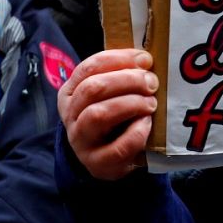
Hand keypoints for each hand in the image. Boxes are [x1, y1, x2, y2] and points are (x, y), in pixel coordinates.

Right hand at [58, 48, 157, 180]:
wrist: (106, 158)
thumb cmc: (112, 118)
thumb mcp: (108, 95)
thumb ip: (120, 76)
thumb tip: (145, 59)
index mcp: (70, 92)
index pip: (89, 67)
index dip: (119, 59)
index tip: (145, 60)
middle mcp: (70, 115)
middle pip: (93, 88)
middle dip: (127, 81)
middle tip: (151, 82)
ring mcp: (81, 141)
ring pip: (99, 114)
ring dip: (130, 104)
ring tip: (150, 104)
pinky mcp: (98, 164)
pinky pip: (117, 147)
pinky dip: (136, 133)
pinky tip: (147, 124)